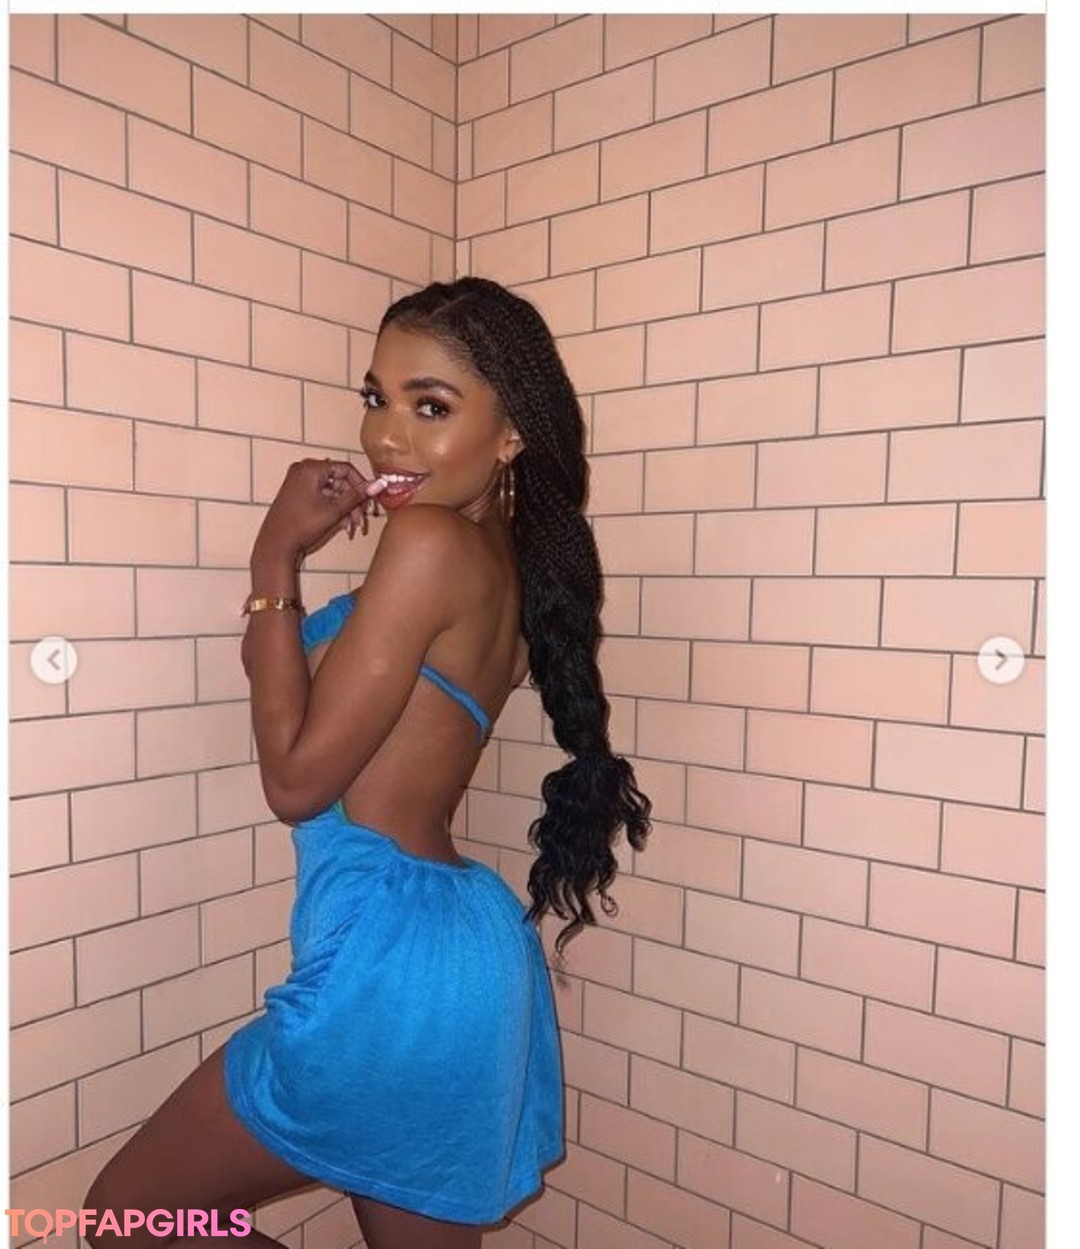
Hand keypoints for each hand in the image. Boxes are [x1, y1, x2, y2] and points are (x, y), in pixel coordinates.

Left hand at [253, 458, 384, 562]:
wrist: (276, 545)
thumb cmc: (299, 527)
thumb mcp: (334, 510)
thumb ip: (357, 496)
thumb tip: (377, 485)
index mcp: (310, 469)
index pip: (345, 469)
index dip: (361, 485)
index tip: (369, 499)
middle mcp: (304, 471)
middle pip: (340, 481)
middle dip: (353, 501)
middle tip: (362, 517)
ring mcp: (300, 482)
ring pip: (333, 491)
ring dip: (345, 508)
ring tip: (352, 526)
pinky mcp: (299, 494)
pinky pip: (323, 496)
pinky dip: (334, 509)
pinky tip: (342, 524)